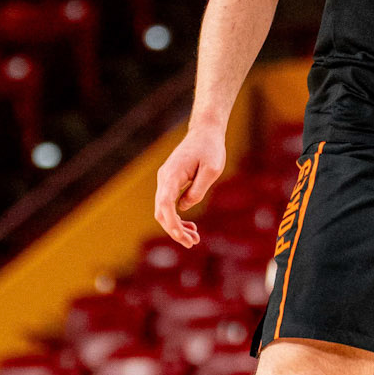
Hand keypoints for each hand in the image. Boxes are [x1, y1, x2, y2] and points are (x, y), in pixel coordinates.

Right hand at [153, 124, 227, 245]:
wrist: (205, 132)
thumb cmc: (210, 148)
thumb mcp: (212, 170)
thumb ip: (198, 190)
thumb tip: (184, 207)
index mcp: (172, 175)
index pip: (165, 205)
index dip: (172, 224)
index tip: (183, 237)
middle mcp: (164, 178)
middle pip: (161, 211)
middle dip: (174, 230)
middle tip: (193, 243)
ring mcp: (165, 180)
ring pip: (163, 210)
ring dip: (176, 226)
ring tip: (194, 238)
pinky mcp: (170, 181)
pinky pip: (168, 204)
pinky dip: (176, 217)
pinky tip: (190, 226)